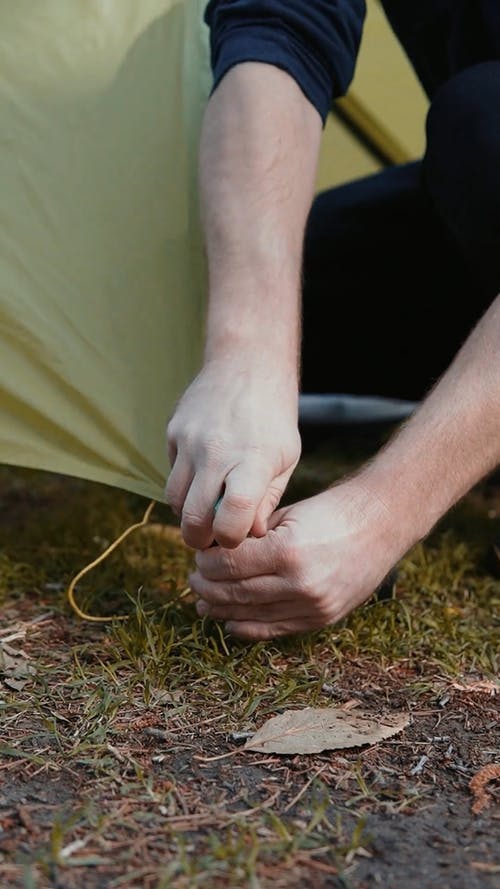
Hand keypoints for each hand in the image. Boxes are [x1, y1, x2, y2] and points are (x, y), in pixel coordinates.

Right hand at [165, 358, 300, 549]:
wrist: (247, 365)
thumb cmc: (273, 418)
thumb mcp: (286, 458)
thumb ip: (267, 500)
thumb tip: (249, 535)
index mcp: (254, 460)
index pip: (232, 516)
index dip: (229, 539)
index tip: (234, 538)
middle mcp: (217, 451)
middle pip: (193, 517)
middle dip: (199, 539)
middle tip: (210, 540)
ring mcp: (190, 440)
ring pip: (174, 498)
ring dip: (187, 513)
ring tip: (206, 509)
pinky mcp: (173, 431)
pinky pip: (171, 472)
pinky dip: (184, 483)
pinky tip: (203, 473)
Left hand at [190, 481, 407, 639]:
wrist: (381, 524)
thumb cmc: (331, 511)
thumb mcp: (286, 515)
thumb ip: (252, 538)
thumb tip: (213, 554)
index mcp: (287, 550)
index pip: (228, 565)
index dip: (206, 564)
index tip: (196, 558)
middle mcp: (299, 583)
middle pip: (236, 593)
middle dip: (207, 588)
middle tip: (192, 580)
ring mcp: (313, 605)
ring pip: (252, 615)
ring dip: (222, 610)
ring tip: (204, 604)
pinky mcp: (322, 618)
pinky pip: (276, 630)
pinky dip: (249, 628)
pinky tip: (230, 623)